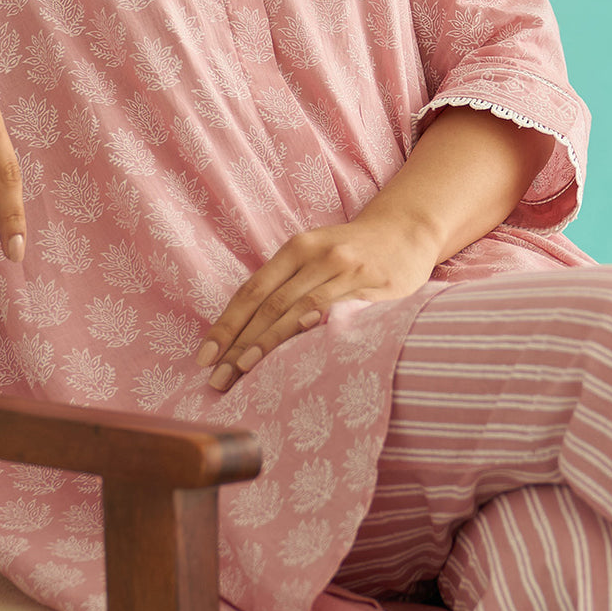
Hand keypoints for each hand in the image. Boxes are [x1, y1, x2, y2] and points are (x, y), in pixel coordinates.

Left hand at [197, 212, 439, 391]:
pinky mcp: (372, 287)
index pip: (251, 291)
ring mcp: (345, 270)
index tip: (204, 358)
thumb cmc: (354, 251)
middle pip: (268, 305)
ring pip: (297, 311)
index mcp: (296, 248)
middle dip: (238, 344)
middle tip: (217, 378)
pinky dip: (312, 334)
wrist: (407, 231)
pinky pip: (337, 313)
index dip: (226, 325)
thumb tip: (243, 332)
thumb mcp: (315, 255)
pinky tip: (295, 356)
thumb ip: (287, 285)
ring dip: (267, 344)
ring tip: (243, 371)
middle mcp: (317, 256)